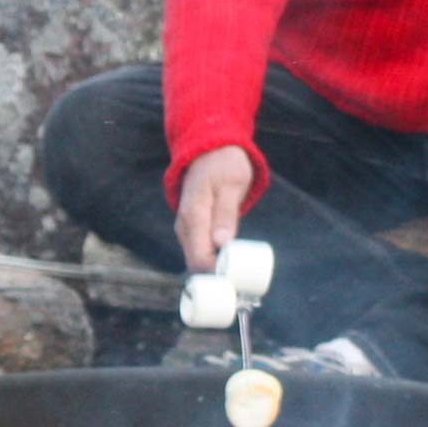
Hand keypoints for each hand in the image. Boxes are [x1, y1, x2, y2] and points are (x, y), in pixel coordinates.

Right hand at [174, 145, 254, 273]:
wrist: (209, 150)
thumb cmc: (224, 165)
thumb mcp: (232, 185)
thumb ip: (226, 214)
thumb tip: (221, 243)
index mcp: (193, 215)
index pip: (199, 257)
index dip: (217, 271)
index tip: (237, 275)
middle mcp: (185, 226)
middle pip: (196, 263)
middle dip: (217, 273)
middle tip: (242, 276)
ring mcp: (187, 228)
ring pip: (197, 259)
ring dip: (217, 267)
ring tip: (240, 269)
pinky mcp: (192, 229)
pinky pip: (200, 251)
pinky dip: (214, 258)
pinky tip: (231, 258)